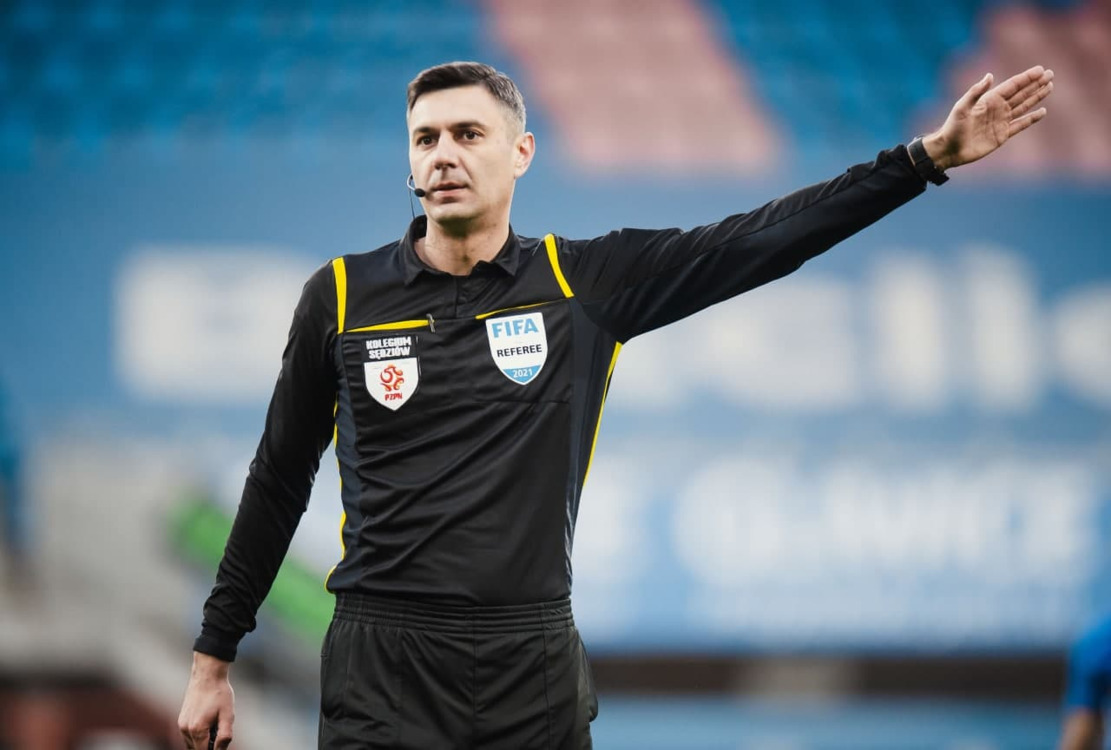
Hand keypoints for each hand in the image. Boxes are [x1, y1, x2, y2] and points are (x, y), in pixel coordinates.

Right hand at [178, 652, 234, 749]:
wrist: (207, 674)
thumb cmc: (219, 693)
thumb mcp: (228, 715)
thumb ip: (224, 736)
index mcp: (197, 730)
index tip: (220, 745)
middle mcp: (185, 729)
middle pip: (197, 749)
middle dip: (209, 746)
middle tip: (219, 730)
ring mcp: (182, 725)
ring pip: (192, 744)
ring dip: (203, 741)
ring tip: (216, 725)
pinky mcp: (181, 720)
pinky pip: (189, 736)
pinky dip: (198, 736)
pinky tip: (209, 723)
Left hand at [923, 65, 1053, 170]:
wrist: (949, 150)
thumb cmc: (953, 127)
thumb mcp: (962, 108)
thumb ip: (975, 92)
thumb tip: (990, 75)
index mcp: (989, 100)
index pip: (1012, 86)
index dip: (1026, 77)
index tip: (1041, 69)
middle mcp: (997, 108)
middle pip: (1021, 93)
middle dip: (1035, 84)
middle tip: (1051, 74)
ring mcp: (1001, 121)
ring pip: (1023, 106)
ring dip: (1036, 97)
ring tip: (1049, 87)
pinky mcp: (1002, 135)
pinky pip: (1021, 125)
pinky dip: (1031, 118)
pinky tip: (1042, 111)